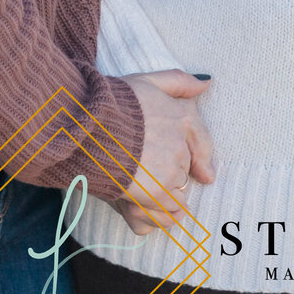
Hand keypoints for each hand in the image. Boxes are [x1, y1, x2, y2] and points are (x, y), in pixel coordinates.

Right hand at [112, 69, 216, 234]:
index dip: (203, 160)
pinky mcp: (157, 191)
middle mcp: (181, 145)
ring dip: (162, 194)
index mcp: (182, 117)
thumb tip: (207, 83)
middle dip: (170, 174)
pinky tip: (138, 202)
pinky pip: (166, 210)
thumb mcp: (146, 81)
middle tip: (143, 172)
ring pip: (177, 192)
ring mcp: (170, 170)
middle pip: (185, 168)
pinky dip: (155, 212)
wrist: (87, 128)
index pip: (202, 142)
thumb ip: (179, 81)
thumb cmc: (112, 103)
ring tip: (138, 188)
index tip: (206, 176)